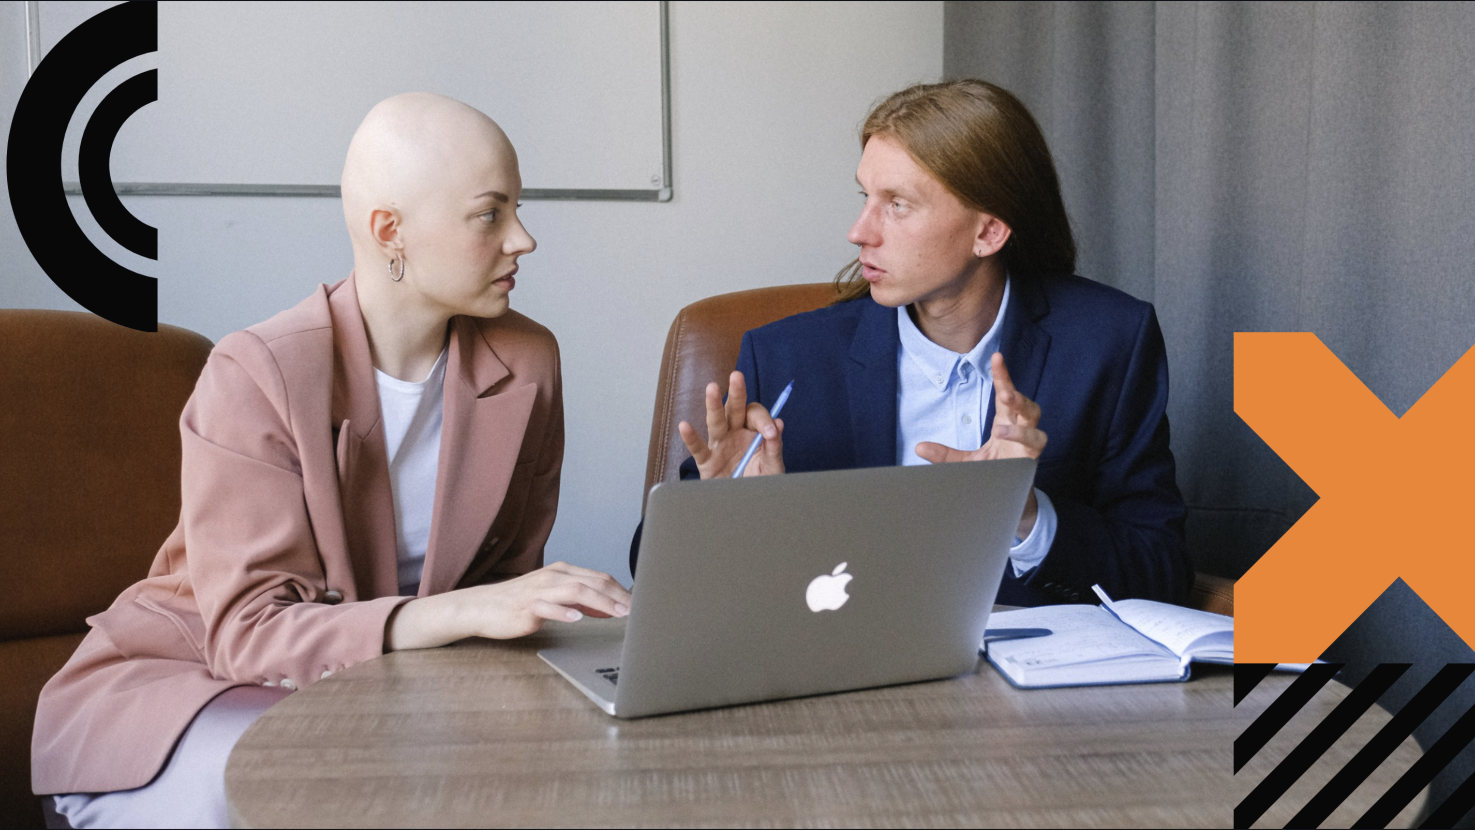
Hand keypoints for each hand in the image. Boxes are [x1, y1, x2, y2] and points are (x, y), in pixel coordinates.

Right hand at [384, 562, 631, 650]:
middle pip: (593, 582)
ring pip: (575, 592)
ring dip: (600, 603)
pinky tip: (577, 619)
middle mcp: (553, 577)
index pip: (599, 578)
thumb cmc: (520, 602)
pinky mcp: (526, 607)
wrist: (482, 607)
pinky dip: (563, 612)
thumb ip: (579, 598)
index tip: (639, 604)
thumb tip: (608, 606)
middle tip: (637, 610)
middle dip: (618, 596)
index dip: (621, 590)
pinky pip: (547, 607)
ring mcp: (539, 591)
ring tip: (618, 614)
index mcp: (562, 572)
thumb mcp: (553, 596)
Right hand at [677, 370, 784, 478]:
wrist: (746, 506)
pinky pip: (698, 448)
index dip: (763, 420)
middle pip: (735, 409)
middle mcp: (735, 434)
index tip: (770, 433)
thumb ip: (775, 448)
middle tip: (737, 376)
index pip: (756, 415)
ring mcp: (719, 446)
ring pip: (716, 422)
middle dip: (736, 393)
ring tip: (712, 388)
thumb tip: (779, 424)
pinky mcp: (706, 462)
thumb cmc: (760, 484)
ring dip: (714, 405)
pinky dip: (691, 438)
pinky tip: (685, 426)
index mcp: (753, 432)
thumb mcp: (773, 467)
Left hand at [915, 352, 1045, 537]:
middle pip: (1023, 402)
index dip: (1002, 375)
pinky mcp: (1033, 456)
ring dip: (1021, 409)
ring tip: (1004, 408)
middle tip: (1004, 387)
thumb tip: (918, 447)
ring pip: (1033, 418)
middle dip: (1014, 390)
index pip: (1005, 393)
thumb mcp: (965, 463)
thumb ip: (944, 455)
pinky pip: (1036, 441)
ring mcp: (1029, 441)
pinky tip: (1005, 434)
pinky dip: (1023, 436)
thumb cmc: (992, 473)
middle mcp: (1019, 427)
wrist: (1008, 499)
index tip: (997, 356)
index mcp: (1005, 421)